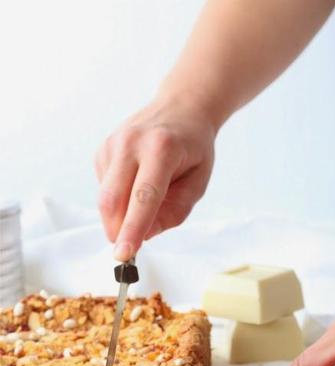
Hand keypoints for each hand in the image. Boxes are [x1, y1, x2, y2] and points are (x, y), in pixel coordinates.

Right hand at [95, 95, 215, 259]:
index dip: (132, 229)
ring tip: (146, 201)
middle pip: (113, 200)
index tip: (123, 254)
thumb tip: (144, 235)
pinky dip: (119, 199)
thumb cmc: (193, 149)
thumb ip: (174, 212)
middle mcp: (132, 142)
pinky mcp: (103, 149)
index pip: (143, 198)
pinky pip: (105, 189)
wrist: (181, 108)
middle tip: (129, 247)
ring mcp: (113, 144)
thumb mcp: (197, 184)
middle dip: (118, 230)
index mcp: (162, 149)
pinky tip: (136, 184)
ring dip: (120, 215)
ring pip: (105, 198)